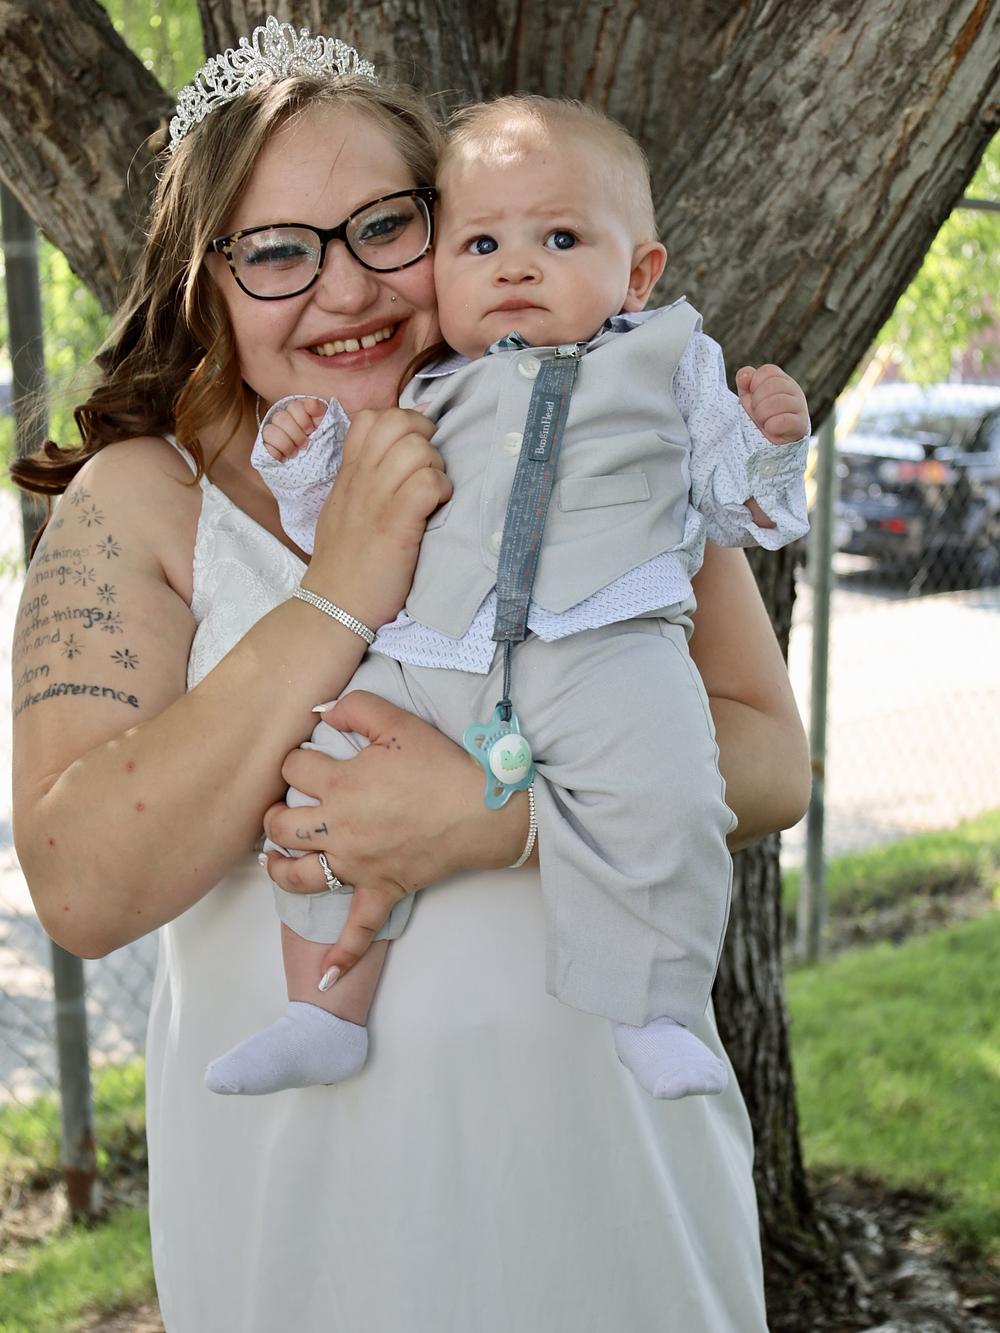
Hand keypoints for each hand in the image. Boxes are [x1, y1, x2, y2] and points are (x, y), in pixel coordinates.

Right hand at [261, 397, 326, 459]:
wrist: (319, 465)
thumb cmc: (323, 444)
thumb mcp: (327, 427)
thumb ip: (320, 412)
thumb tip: (310, 404)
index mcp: (299, 412)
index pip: (294, 407)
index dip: (303, 419)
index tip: (311, 430)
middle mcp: (284, 420)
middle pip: (280, 417)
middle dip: (295, 434)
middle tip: (305, 445)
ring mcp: (273, 433)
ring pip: (269, 431)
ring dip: (285, 444)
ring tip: (295, 454)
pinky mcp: (266, 448)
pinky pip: (264, 446)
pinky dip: (274, 453)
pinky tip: (283, 458)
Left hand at [262, 692, 531, 973]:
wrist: (481, 810)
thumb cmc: (441, 765)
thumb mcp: (398, 722)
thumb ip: (355, 707)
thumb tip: (320, 710)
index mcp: (340, 783)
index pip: (292, 768)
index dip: (294, 760)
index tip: (307, 759)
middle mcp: (339, 827)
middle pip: (280, 824)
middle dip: (273, 814)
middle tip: (284, 807)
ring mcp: (357, 864)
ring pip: (299, 876)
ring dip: (280, 869)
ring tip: (277, 859)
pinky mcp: (381, 889)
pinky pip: (359, 929)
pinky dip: (342, 955)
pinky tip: (325, 976)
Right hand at [307, 407, 451, 629]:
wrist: (333, 604)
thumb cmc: (344, 562)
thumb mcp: (342, 509)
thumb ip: (362, 481)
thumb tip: (390, 460)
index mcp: (349, 474)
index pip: (370, 418)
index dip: (402, 421)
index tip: (414, 447)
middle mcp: (360, 480)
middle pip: (396, 422)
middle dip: (424, 438)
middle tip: (429, 468)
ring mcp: (376, 500)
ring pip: (416, 449)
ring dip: (435, 466)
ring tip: (434, 492)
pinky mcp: (396, 526)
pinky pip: (427, 483)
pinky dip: (441, 490)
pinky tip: (437, 507)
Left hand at [735, 364, 808, 444]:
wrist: (773, 442)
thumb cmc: (762, 415)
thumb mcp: (749, 397)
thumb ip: (745, 382)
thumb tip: (744, 375)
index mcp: (782, 380)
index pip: (767, 370)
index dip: (754, 384)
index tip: (754, 397)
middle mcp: (794, 390)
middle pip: (772, 385)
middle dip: (757, 401)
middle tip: (758, 412)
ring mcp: (799, 406)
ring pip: (778, 402)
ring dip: (762, 415)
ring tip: (763, 421)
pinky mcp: (800, 425)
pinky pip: (785, 421)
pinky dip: (772, 426)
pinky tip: (770, 428)